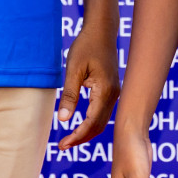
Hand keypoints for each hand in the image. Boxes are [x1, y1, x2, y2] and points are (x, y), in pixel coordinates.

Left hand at [57, 27, 118, 148]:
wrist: (101, 31)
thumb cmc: (86, 46)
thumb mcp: (73, 69)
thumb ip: (69, 95)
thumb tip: (63, 120)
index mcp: (105, 90)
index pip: (92, 122)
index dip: (78, 136)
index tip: (62, 144)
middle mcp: (114, 95)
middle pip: (99, 126)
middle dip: (81, 138)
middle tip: (62, 146)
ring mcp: (115, 93)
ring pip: (102, 121)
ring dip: (86, 132)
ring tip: (68, 139)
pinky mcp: (112, 90)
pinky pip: (103, 112)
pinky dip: (91, 122)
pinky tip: (80, 125)